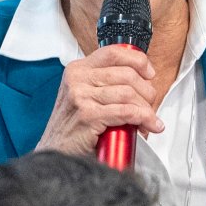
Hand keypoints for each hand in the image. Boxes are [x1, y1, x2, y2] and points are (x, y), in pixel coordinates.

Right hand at [36, 45, 164, 156]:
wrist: (56, 153)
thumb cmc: (74, 127)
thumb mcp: (84, 95)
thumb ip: (105, 83)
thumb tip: (143, 80)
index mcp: (78, 69)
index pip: (114, 53)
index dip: (138, 61)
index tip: (149, 74)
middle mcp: (77, 79)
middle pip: (126, 74)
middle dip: (146, 91)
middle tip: (149, 105)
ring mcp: (81, 97)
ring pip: (129, 93)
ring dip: (146, 108)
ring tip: (149, 119)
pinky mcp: (88, 116)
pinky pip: (126, 112)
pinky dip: (143, 118)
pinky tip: (148, 125)